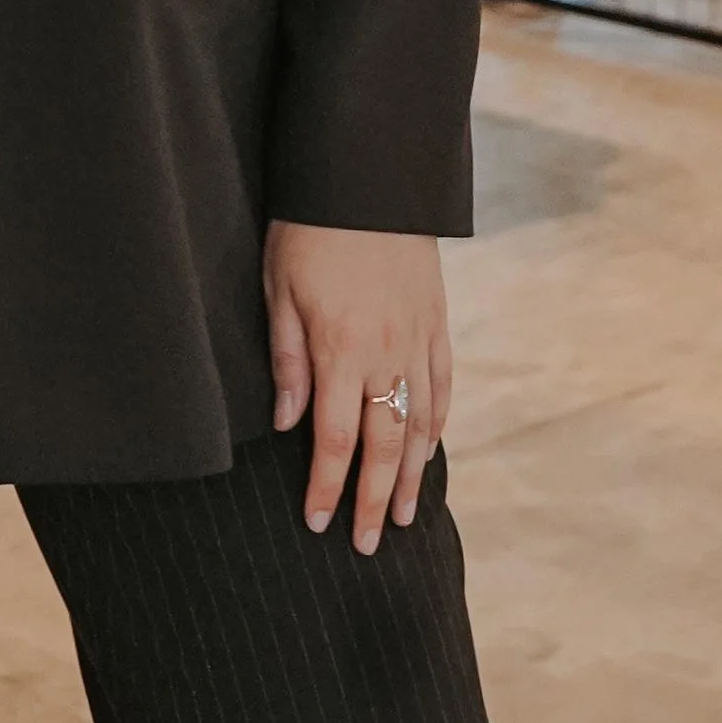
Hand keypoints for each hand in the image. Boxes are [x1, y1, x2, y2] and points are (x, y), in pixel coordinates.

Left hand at [263, 222, 449, 554]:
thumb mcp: (279, 289)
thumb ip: (287, 360)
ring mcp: (418, 340)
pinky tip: (431, 449)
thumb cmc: (311, 229)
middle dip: (375, 501)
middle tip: (369, 545)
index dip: (328, 486)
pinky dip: (437, 424)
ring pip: (420, 424)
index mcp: (340, 350)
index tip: (319, 522)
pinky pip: (442, 386)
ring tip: (406, 515)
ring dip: (413, 475)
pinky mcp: (437, 321)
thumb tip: (287, 425)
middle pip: (385, 446)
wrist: (369, 177)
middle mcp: (386, 354)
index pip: (336, 440)